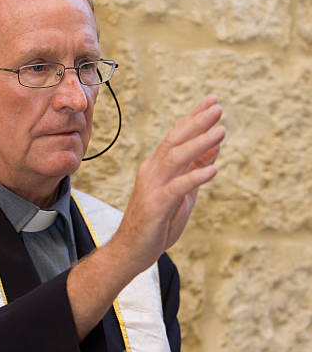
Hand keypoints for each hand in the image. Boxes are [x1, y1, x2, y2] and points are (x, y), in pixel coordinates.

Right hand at [112, 94, 224, 275]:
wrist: (130, 250)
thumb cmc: (156, 223)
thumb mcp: (182, 193)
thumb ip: (194, 170)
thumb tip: (214, 148)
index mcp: (157, 166)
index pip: (176, 136)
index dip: (195, 117)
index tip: (213, 100)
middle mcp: (152, 171)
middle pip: (175, 140)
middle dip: (197, 122)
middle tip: (218, 107)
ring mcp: (152, 187)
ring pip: (176, 157)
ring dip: (200, 143)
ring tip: (221, 131)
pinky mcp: (156, 205)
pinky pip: (177, 187)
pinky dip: (195, 177)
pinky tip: (213, 169)